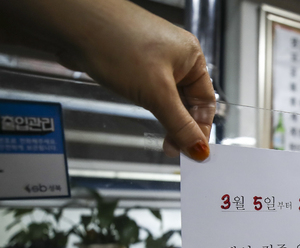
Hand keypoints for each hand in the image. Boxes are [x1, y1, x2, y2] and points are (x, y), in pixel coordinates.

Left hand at [0, 0, 214, 160]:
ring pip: (168, 98)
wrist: (73, 23)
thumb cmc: (117, 43)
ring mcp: (152, 59)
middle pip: (188, 101)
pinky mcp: (131, 63)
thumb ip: (180, 125)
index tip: (195, 152)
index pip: (205, 102)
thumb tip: (199, 149)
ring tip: (163, 140)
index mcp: (191, 57)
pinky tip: (146, 117)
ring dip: (166, 119)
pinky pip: (149, 91)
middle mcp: (175, 57)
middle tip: (176, 150)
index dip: (201, 129)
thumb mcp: (157, 93)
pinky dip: (151, 107)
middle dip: (183, 127)